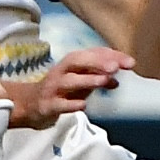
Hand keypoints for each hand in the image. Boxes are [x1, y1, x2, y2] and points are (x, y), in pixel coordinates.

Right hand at [4, 46, 132, 127]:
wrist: (29, 105)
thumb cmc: (59, 91)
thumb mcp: (80, 83)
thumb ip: (97, 79)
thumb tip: (117, 81)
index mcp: (71, 63)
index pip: (92, 54)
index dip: (111, 56)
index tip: (130, 63)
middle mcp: (61, 72)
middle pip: (78, 61)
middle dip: (97, 62)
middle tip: (116, 67)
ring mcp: (53, 88)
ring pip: (69, 81)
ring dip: (87, 80)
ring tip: (104, 81)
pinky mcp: (47, 105)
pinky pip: (59, 103)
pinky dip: (71, 103)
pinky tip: (83, 105)